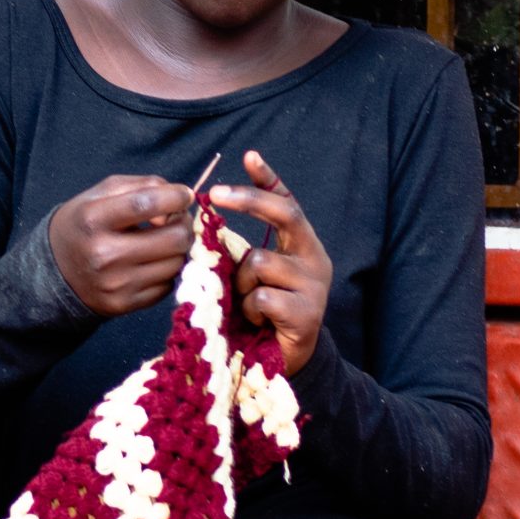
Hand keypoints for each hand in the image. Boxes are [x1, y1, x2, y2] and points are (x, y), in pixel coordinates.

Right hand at [47, 174, 193, 315]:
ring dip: (177, 249)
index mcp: (93, 220)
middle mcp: (104, 254)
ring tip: (163, 240)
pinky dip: (165, 271)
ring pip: (176, 263)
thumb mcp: (101, 194)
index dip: (175, 197)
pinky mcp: (124, 305)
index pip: (145, 204)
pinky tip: (151, 262)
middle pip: (173, 238)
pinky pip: (167, 285)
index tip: (185, 195)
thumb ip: (141, 187)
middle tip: (178, 219)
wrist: (56, 270)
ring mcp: (115, 284)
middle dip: (184, 224)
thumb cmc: (85, 223)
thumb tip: (179, 200)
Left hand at [207, 150, 331, 376]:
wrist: (282, 363)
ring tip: (247, 306)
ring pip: (260, 262)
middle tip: (215, 195)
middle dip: (249, 200)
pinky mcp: (308, 313)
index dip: (269, 179)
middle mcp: (314, 258)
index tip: (249, 155)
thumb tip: (205, 220)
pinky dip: (250, 310)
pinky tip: (257, 322)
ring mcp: (314, 285)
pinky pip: (262, 297)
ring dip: (242, 284)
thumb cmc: (260, 313)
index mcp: (300, 245)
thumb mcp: (248, 275)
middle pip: (286, 213)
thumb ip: (237, 250)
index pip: (287, 202)